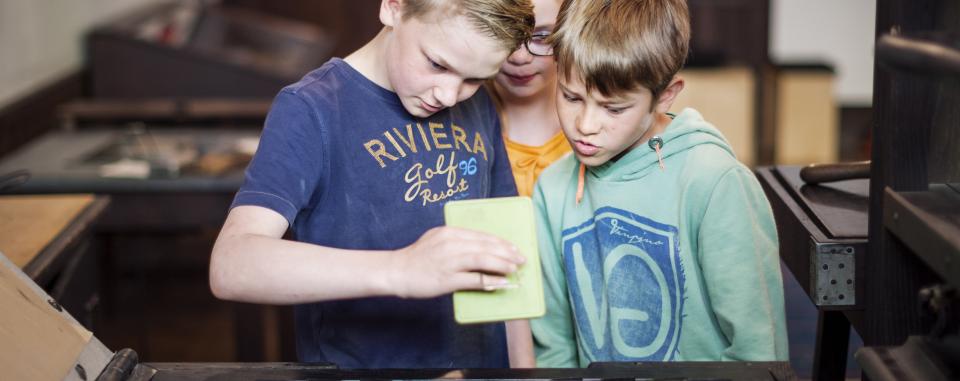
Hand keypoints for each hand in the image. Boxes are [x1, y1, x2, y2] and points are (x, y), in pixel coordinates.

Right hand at [389, 226, 526, 298]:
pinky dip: (490, 280)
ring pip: (482, 260)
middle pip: (485, 246)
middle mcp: (450, 243)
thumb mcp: (436, 240)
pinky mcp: (447, 279)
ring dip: (502, 264)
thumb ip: (457, 242)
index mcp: (449, 232)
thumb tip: (482, 250)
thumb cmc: (417, 258)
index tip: (514, 247)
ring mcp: (449, 261)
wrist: (396, 271)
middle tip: (521, 259)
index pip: (481, 235)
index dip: (500, 242)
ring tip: (515, 269)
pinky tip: (501, 283)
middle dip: (506, 252)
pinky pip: (474, 279)